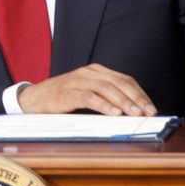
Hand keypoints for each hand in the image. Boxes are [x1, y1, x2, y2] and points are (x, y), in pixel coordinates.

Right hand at [17, 63, 156, 115]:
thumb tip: (131, 112)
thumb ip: (105, 98)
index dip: (140, 93)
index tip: (151, 107)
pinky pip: (89, 97)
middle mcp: (89, 72)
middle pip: (119, 82)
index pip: (125, 79)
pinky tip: (114, 113)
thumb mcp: (86, 93)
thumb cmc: (62, 98)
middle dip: (136, 98)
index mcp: (96, 71)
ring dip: (124, 102)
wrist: (33, 99)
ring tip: (135, 114)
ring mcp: (78, 81)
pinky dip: (104, 105)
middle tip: (148, 112)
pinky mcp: (68, 92)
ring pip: (107, 88)